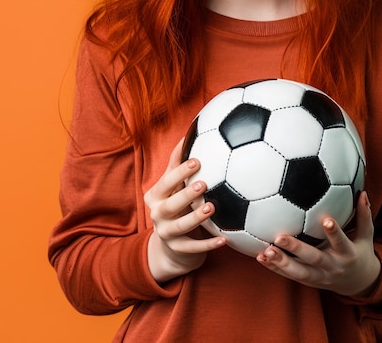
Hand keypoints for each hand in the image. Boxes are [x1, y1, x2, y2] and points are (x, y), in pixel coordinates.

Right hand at [144, 138, 226, 282]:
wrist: (170, 245)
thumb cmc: (176, 204)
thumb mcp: (172, 184)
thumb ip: (177, 162)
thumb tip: (189, 131)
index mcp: (156, 195)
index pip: (166, 181)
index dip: (180, 172)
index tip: (197, 161)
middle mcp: (157, 214)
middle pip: (169, 205)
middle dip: (184, 194)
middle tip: (203, 184)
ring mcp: (166, 234)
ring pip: (180, 227)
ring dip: (196, 218)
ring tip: (212, 208)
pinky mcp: (178, 250)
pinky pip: (193, 248)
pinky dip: (208, 245)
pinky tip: (224, 239)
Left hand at [255, 191, 380, 295]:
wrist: (359, 284)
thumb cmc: (360, 252)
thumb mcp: (367, 236)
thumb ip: (364, 215)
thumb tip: (363, 192)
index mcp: (347, 254)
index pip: (341, 242)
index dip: (334, 232)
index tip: (326, 219)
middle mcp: (332, 267)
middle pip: (314, 259)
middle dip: (297, 249)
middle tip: (280, 237)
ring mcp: (319, 277)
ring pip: (299, 272)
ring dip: (281, 262)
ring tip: (266, 251)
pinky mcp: (308, 281)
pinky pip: (290, 276)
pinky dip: (275, 268)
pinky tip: (260, 257)